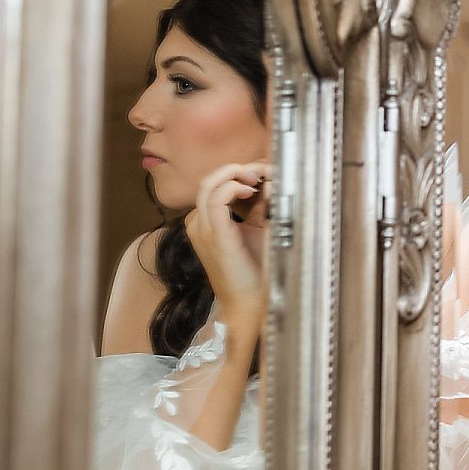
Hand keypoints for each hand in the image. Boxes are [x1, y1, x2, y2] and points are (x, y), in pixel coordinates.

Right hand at [183, 159, 272, 327]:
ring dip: (236, 173)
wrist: (251, 300)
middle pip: (210, 180)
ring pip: (208, 184)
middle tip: (263, 172)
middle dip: (238, 169)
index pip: (215, 184)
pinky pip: (214, 198)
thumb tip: (269, 180)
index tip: (265, 173)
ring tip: (258, 178)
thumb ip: (259, 204)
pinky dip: (233, 187)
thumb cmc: (255, 268)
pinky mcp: (213, 234)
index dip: (239, 173)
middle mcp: (198, 222)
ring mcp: (202, 228)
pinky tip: (252, 191)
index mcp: (206, 221)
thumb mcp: (258, 228)